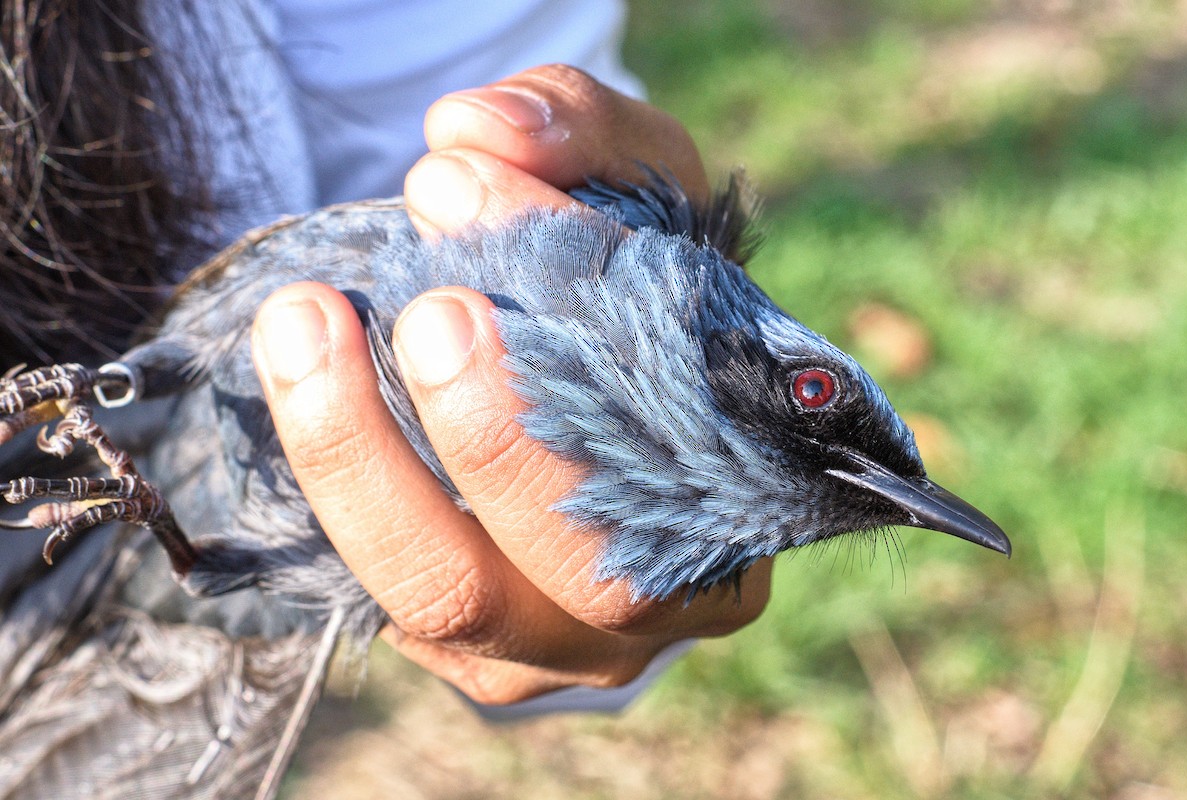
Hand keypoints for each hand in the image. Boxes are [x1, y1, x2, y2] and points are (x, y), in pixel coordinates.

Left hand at [252, 65, 771, 703]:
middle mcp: (666, 597)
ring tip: (303, 323)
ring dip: (365, 462)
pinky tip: (298, 369)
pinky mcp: (456, 644)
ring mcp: (554, 641)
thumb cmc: (628, 293)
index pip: (694, 442)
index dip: (597, 335)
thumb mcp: (639, 185)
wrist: (574, 374)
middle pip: (591, 568)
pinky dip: (336, 481)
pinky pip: (383, 587)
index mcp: (751, 494)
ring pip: (454, 598)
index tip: (488, 204)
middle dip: (500, 438)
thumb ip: (583, 133)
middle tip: (432, 309)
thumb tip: (473, 129)